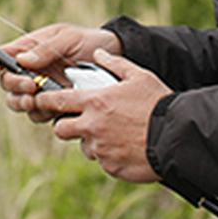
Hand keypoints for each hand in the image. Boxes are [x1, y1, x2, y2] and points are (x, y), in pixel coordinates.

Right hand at [0, 22, 120, 122]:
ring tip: (38, 98)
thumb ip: (46, 48)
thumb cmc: (88, 42)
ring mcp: (40, 90)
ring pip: (18, 103)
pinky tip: (55, 106)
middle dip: (14, 86)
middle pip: (6, 84)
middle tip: (31, 85)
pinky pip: (38, 115)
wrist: (114, 60)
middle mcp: (29, 71)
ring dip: (24, 102)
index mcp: (28, 50)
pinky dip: (42, 113)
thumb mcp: (68, 38)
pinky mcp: (52, 106)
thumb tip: (22, 61)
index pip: (0, 57)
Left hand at [37, 49, 170, 182]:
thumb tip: (98, 52)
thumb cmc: (157, 103)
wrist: (176, 136)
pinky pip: (103, 161)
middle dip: (67, 126)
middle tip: (83, 122)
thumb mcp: (138, 76)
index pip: (57, 101)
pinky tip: (127, 146)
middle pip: (61, 129)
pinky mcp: (110, 166)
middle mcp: (92, 126)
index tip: (40, 101)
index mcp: (95, 102)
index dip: (45, 101)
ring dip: (92, 141)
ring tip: (115, 134)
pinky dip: (110, 155)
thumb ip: (114, 64)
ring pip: (84, 146)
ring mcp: (100, 149)